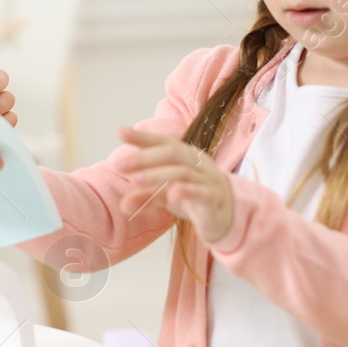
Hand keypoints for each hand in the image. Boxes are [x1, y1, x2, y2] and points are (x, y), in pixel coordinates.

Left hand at [114, 127, 234, 242]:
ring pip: (183, 173)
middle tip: (119, 165)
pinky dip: (188, 192)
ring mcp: (208, 179)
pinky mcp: (215, 199)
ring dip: (157, 176)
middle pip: (171, 154)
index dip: (142, 137)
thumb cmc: (193, 197)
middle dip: (144, 158)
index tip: (121, 132)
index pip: (162, 142)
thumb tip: (122, 206)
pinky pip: (203, 193)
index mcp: (184, 155)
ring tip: (135, 181)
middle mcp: (197, 163)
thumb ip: (145, 195)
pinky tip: (173, 194)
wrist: (228, 214)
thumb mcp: (166, 194)